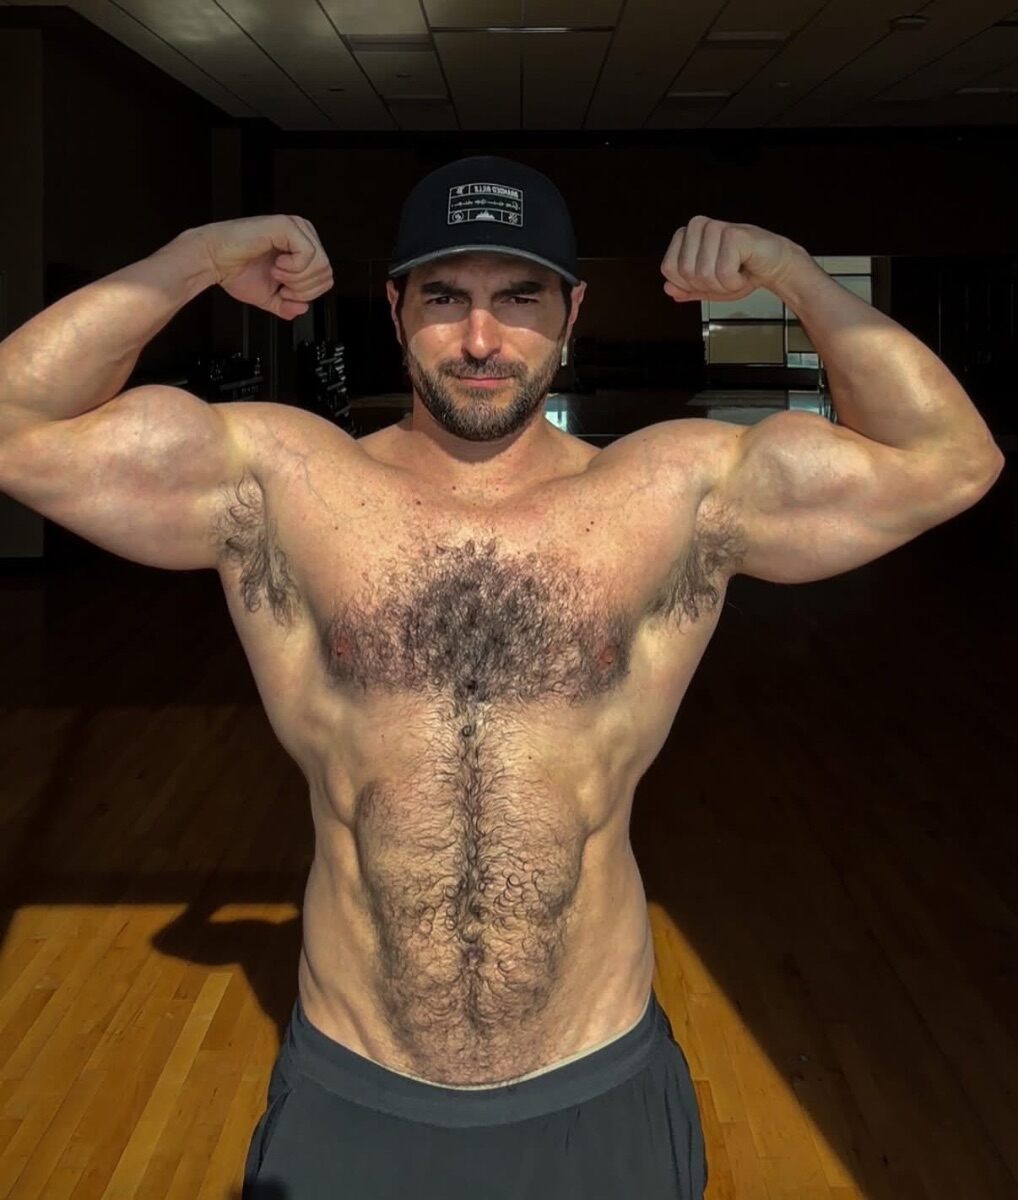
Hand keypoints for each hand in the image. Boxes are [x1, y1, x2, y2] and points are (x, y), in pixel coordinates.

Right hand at [193, 215, 333, 319]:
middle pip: (326, 273)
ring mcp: (296, 228)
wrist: (214, 260)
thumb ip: (288, 306)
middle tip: (280, 285)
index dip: (306, 294)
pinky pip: (308, 254)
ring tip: (275, 273)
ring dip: (296, 279)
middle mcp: (302, 235)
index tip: (284, 292)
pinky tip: (276, 265)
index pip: (326, 278)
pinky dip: (292, 268)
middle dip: (302, 289)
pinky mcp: (286, 226)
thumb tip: (303, 308)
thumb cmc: (236, 270)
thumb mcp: (269, 297)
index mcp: (302, 248)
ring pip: (320, 265)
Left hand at [660, 216, 805, 302]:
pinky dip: (735, 282)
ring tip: (736, 272)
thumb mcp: (708, 286)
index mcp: (687, 235)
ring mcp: (715, 227)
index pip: (668, 269)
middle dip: (708, 285)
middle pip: (685, 273)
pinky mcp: (733, 234)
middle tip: (726, 275)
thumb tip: (668, 288)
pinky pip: (724, 273)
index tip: (709, 278)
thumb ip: (686, 289)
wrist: (773, 266)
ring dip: (724, 284)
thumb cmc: (742, 271)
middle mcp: (698, 226)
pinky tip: (744, 269)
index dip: (689, 284)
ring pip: (703, 274)